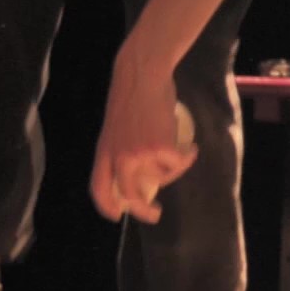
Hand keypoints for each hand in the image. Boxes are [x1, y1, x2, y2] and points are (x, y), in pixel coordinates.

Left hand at [93, 55, 200, 222]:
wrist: (142, 75)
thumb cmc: (132, 95)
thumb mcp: (116, 128)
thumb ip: (121, 150)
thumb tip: (139, 174)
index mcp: (105, 152)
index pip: (99, 188)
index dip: (107, 206)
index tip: (117, 216)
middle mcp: (119, 158)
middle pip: (130, 195)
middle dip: (144, 210)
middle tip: (155, 213)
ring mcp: (140, 155)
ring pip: (161, 177)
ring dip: (173, 167)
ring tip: (179, 152)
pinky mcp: (160, 148)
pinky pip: (178, 164)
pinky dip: (188, 158)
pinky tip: (190, 148)